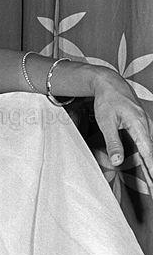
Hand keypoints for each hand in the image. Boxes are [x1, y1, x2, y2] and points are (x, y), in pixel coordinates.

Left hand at [92, 67, 152, 192]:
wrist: (110, 83)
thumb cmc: (107, 101)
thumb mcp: (106, 122)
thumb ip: (113, 142)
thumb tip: (117, 162)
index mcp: (139, 125)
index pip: (148, 153)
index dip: (152, 170)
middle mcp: (146, 126)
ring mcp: (146, 125)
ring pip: (151, 150)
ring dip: (152, 168)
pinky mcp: (143, 126)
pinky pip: (148, 145)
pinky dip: (149, 158)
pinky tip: (149, 169)